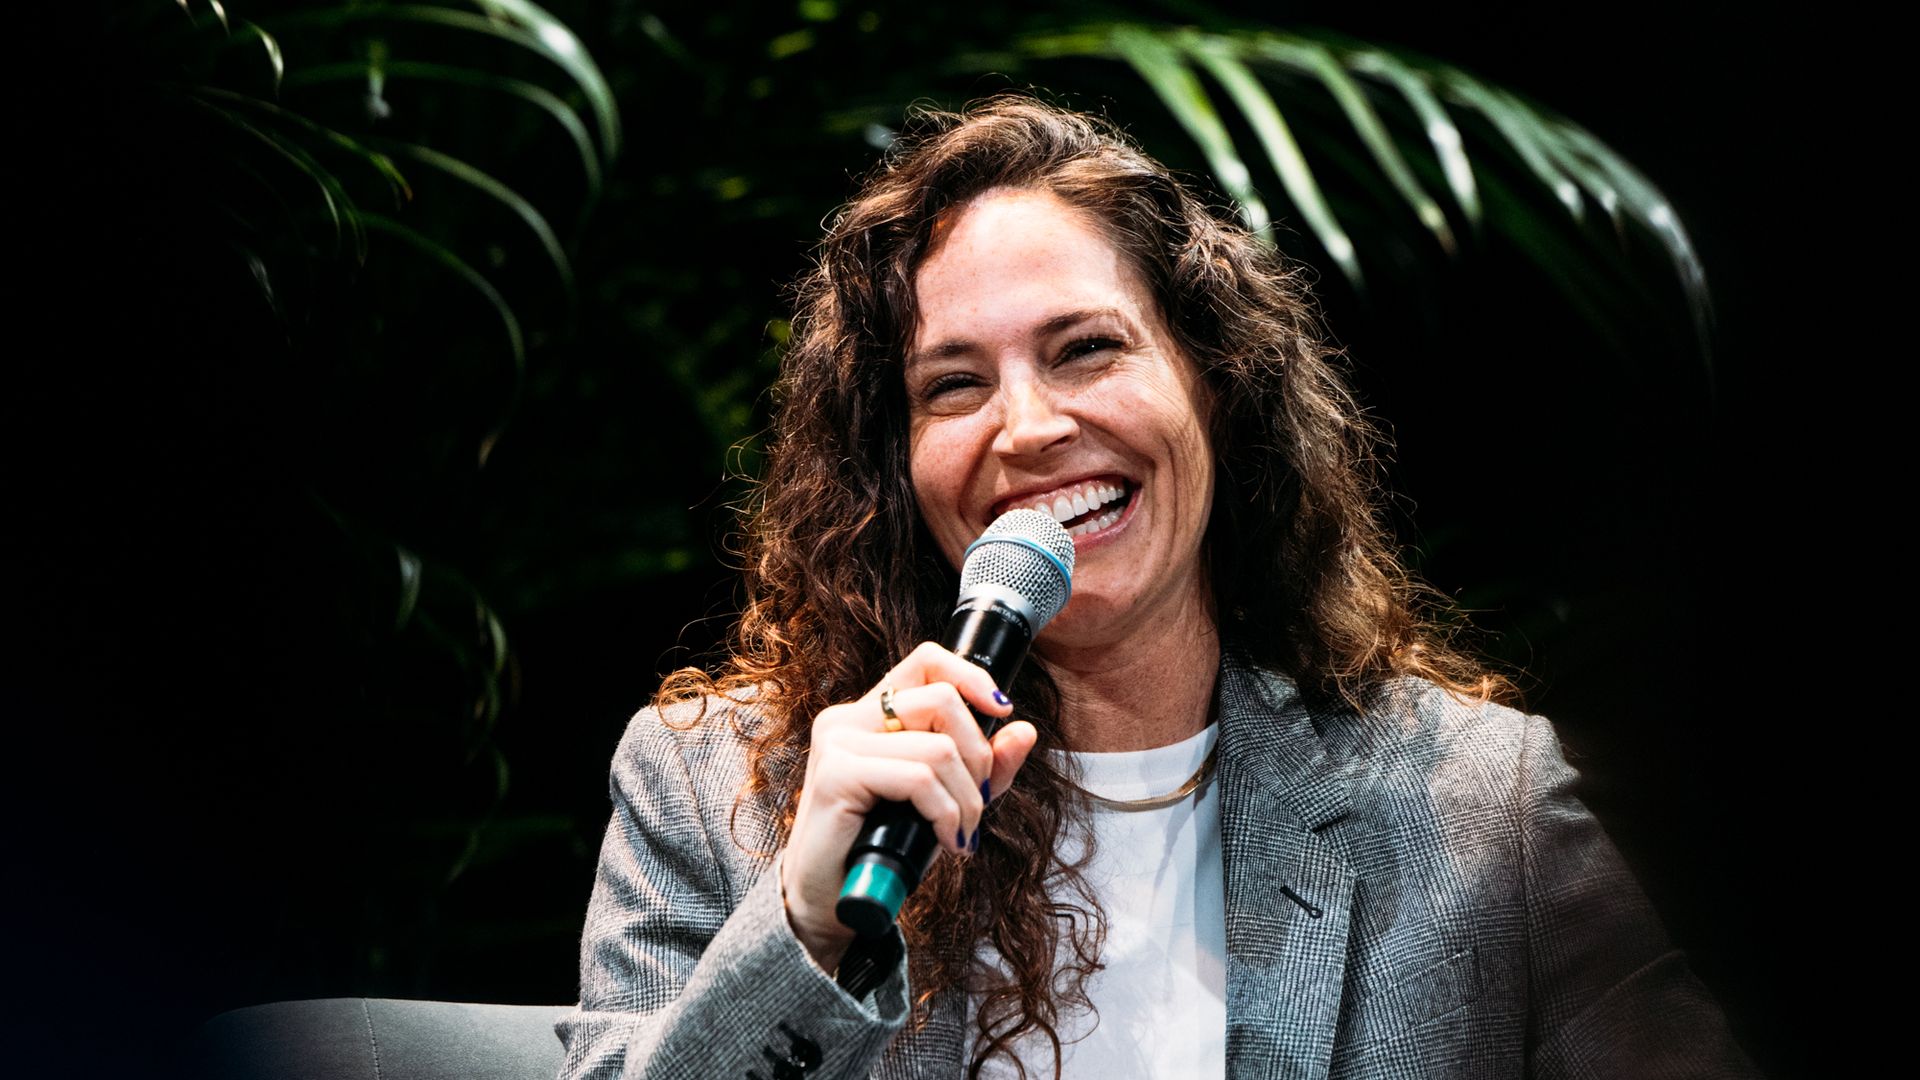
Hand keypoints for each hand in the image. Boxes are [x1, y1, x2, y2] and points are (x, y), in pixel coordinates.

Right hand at [779, 641, 1037, 972]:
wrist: (833, 900)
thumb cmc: (885, 846)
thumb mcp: (945, 800)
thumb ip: (983, 767)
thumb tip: (1024, 730)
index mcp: (870, 714)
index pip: (926, 660)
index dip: (971, 676)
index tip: (1001, 711)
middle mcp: (848, 718)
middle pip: (942, 700)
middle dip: (978, 757)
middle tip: (977, 805)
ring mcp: (838, 744)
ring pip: (937, 747)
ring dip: (967, 799)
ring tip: (960, 834)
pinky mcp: (836, 776)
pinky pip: (919, 779)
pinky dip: (946, 813)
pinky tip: (945, 841)